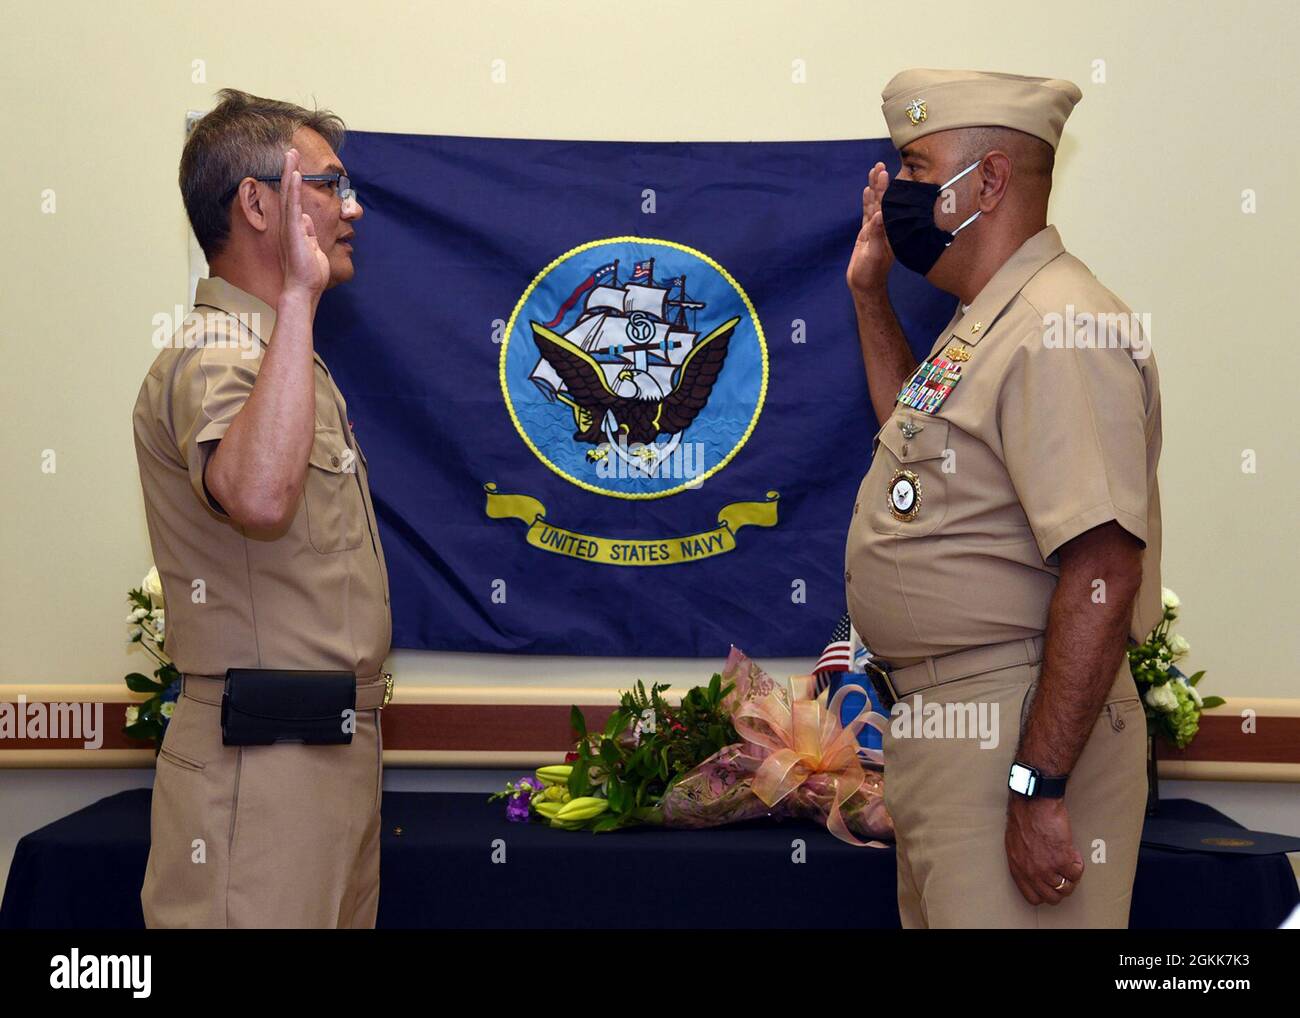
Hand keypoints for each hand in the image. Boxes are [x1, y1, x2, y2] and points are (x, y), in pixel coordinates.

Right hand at [277, 148, 329, 298]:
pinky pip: (292, 205)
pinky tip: (293, 174)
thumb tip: (306, 219)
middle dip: (289, 170)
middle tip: (290, 151)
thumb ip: (309, 233)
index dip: (293, 183)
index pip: (294, 201)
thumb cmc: (309, 274)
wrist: (303, 290)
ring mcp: (289, 227)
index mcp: (294, 229)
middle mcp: (288, 225)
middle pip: (288, 192)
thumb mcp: (313, 248)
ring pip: (288, 194)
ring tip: (290, 153)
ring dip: (289, 172)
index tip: (295, 167)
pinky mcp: (292, 231)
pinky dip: (292, 189)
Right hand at [846, 161, 895, 297]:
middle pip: (882, 200)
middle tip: (880, 164)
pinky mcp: (867, 233)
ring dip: (874, 188)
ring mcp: (876, 229)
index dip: (886, 189)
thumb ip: (876, 235)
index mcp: (888, 230)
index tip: (885, 173)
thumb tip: (880, 215)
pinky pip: (867, 213)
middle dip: (880, 182)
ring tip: (875, 170)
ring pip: (874, 204)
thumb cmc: (870, 273)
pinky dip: (867, 201)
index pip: (887, 205)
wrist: (864, 286)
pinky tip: (867, 190)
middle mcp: (884, 227)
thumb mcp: (873, 255)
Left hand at [1005, 795, 1084, 905]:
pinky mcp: (1063, 859)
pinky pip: (1077, 873)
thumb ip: (1023, 862)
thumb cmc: (1022, 818)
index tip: (1050, 885)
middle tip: (1064, 874)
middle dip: (1061, 888)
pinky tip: (1073, 853)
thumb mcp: (1014, 844)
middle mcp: (1032, 873)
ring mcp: (1048, 868)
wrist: (1033, 803)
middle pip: (1052, 897)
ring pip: (1067, 888)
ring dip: (1071, 877)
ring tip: (1069, 863)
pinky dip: (1078, 864)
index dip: (1045, 893)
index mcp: (1018, 869)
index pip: (1033, 898)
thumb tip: (1032, 870)